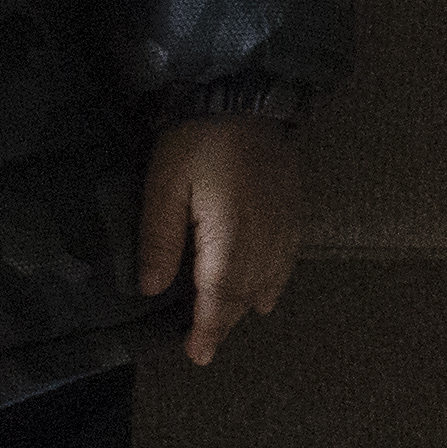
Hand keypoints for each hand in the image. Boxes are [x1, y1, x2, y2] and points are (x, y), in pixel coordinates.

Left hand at [138, 116, 299, 365]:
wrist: (245, 92)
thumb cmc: (198, 137)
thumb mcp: (164, 184)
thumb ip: (160, 238)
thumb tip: (154, 288)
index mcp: (229, 237)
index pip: (219, 297)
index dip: (208, 330)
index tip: (197, 355)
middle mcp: (263, 238)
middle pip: (245, 294)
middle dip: (224, 322)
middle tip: (205, 347)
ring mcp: (283, 223)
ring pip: (269, 280)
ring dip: (247, 305)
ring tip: (229, 322)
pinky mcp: (293, 208)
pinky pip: (288, 258)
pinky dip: (275, 281)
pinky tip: (266, 291)